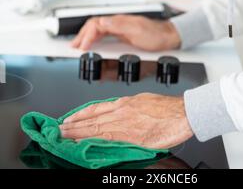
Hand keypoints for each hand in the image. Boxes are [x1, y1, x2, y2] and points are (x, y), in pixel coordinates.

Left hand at [59, 93, 192, 148]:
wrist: (182, 113)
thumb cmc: (168, 107)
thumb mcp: (143, 100)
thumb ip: (129, 107)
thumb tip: (118, 114)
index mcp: (124, 102)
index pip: (96, 108)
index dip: (80, 113)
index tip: (68, 118)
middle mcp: (121, 111)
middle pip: (92, 118)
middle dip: (73, 125)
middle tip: (58, 130)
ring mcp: (125, 124)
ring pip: (95, 128)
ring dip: (77, 133)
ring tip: (64, 136)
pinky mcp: (132, 136)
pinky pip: (107, 139)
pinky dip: (93, 141)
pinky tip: (83, 144)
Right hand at [70, 15, 180, 51]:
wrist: (169, 37)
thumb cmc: (156, 34)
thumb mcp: (138, 30)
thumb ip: (119, 25)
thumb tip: (102, 21)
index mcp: (118, 21)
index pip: (95, 24)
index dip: (86, 36)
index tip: (82, 47)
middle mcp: (117, 24)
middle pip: (93, 27)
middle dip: (81, 36)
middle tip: (73, 48)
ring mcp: (119, 30)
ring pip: (97, 32)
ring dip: (86, 39)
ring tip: (78, 48)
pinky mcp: (123, 37)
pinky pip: (104, 38)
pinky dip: (95, 42)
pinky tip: (93, 48)